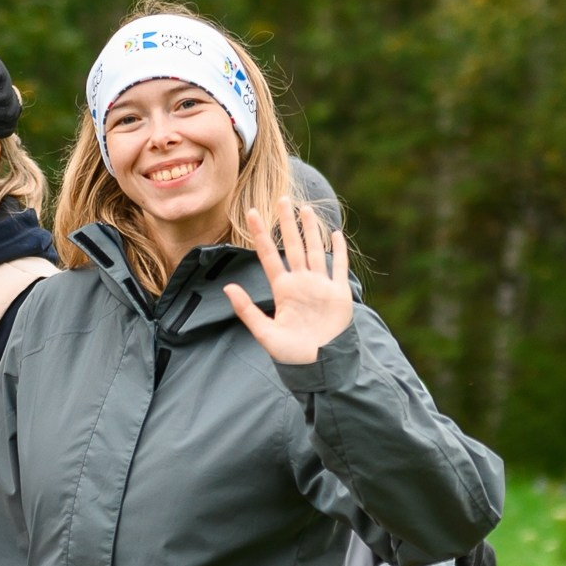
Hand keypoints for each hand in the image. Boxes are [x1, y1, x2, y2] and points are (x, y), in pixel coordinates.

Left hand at [223, 197, 354, 365]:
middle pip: (292, 246)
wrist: (320, 366)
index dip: (260, 235)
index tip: (251, 214)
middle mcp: (301, 283)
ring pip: (314, 250)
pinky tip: (334, 234)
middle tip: (281, 199)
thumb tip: (226, 287)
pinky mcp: (339, 293)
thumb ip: (246, 310)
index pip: (268, 256)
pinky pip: (338, 267)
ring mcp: (320, 286)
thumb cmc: (292, 355)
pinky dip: (337, 251)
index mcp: (283, 290)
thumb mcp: (265, 334)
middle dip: (286, 223)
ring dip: (310, 230)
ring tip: (304, 209)